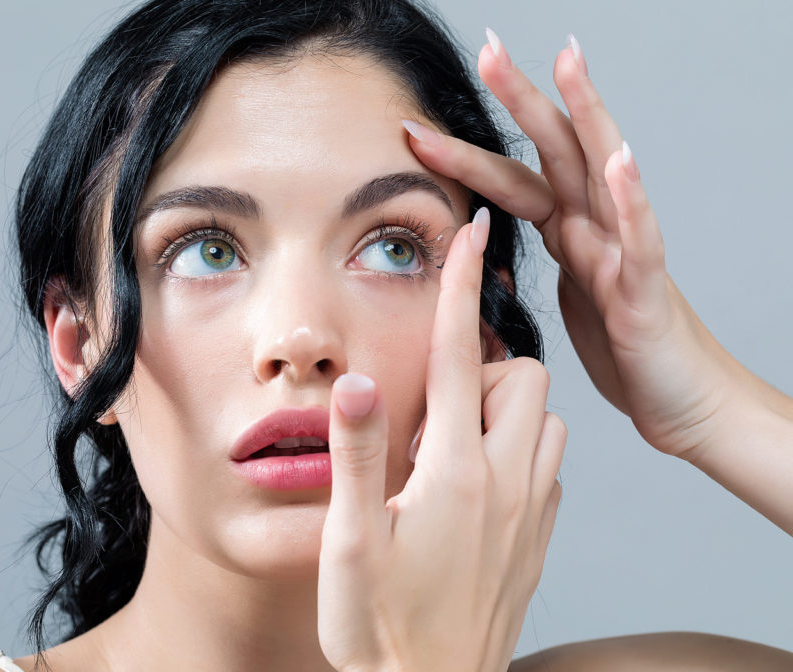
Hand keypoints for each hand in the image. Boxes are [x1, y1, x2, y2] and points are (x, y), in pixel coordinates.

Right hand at [317, 210, 564, 671]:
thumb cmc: (381, 624)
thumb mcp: (350, 538)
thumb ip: (358, 452)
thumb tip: (358, 379)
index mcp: (454, 471)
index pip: (460, 356)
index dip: (461, 287)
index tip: (470, 234)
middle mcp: (505, 480)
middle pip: (524, 377)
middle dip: (488, 360)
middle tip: (436, 391)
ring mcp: (530, 510)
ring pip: (545, 419)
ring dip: (506, 406)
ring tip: (452, 435)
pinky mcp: (538, 537)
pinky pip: (547, 463)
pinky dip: (520, 446)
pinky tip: (475, 477)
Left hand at [404, 32, 745, 459]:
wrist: (681, 400)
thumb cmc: (625, 350)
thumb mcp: (568, 298)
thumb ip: (539, 264)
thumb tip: (491, 256)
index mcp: (569, 233)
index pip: (512, 179)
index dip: (465, 153)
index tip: (415, 126)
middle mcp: (595, 229)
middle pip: (554, 151)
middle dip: (521, 99)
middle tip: (488, 47)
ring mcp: (624, 251)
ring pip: (603, 172)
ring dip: (585, 116)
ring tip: (567, 64)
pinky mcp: (646, 290)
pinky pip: (641, 239)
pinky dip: (634, 198)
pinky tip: (622, 161)